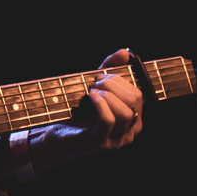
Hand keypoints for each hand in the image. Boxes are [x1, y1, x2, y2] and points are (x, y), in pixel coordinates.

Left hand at [26, 48, 142, 171]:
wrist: (57, 136)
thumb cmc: (78, 112)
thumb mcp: (96, 88)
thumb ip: (110, 69)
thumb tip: (124, 52)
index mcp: (133, 121)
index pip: (138, 95)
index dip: (120, 81)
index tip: (101, 76)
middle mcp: (129, 133)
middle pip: (134, 101)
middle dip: (113, 84)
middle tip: (94, 82)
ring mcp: (116, 140)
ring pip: (125, 112)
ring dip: (108, 94)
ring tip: (91, 90)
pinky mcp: (100, 143)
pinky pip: (108, 120)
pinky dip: (100, 103)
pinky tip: (90, 96)